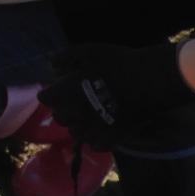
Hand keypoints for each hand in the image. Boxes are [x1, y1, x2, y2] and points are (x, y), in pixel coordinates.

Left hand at [39, 41, 194, 147]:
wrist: (148, 81)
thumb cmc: (117, 63)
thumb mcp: (89, 51)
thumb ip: (66, 56)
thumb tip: (51, 62)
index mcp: (66, 94)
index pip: (45, 98)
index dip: (51, 91)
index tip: (59, 87)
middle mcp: (75, 115)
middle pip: (59, 117)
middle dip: (63, 108)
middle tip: (74, 100)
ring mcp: (93, 130)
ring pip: (75, 133)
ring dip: (78, 124)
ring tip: (88, 114)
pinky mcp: (111, 139)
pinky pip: (95, 144)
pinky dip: (95, 137)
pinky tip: (102, 127)